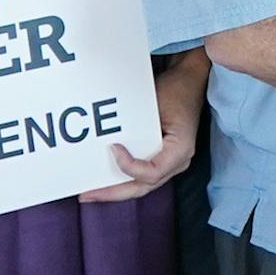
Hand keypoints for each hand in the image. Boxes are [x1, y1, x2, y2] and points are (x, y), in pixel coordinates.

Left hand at [81, 50, 205, 201]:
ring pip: (142, 186)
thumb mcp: (156, 104)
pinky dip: (124, 178)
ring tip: (91, 191)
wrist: (189, 80)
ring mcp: (172, 163)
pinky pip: (142, 176)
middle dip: (113, 193)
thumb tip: (109, 145)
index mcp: (181, 149)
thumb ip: (138, 126)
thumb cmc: (176, 90)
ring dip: (116, 190)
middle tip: (86, 194)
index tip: (112, 148)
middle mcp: (179, 161)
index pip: (152, 173)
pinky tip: (106, 178)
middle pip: (143, 187)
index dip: (128, 167)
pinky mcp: (163, 158)